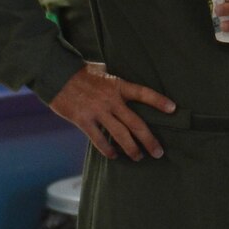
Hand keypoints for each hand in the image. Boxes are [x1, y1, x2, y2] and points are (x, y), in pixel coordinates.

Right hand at [47, 63, 175, 159]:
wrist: (55, 74)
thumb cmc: (80, 72)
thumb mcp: (102, 70)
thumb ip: (115, 81)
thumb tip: (125, 86)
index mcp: (118, 85)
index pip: (143, 93)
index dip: (159, 101)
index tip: (173, 109)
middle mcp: (111, 99)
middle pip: (136, 123)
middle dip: (149, 140)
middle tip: (158, 153)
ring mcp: (97, 111)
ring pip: (120, 135)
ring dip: (132, 149)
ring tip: (139, 158)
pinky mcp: (83, 120)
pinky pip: (99, 139)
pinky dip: (107, 150)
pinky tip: (114, 156)